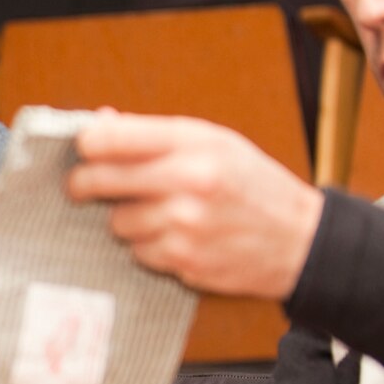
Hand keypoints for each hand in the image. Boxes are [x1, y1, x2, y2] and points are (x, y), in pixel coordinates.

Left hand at [69, 113, 323, 301]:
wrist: (302, 240)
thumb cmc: (253, 186)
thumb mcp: (215, 143)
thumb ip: (155, 135)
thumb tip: (99, 124)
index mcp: (195, 143)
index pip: (111, 138)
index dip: (86, 145)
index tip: (81, 150)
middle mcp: (188, 180)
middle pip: (98, 181)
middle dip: (83, 185)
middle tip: (81, 187)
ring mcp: (184, 224)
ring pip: (117, 222)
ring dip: (127, 221)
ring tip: (161, 214)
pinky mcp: (183, 260)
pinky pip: (138, 253)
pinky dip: (149, 248)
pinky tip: (177, 239)